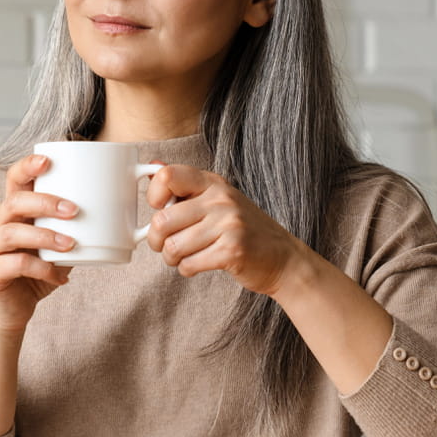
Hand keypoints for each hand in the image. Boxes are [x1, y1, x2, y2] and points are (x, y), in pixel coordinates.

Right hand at [0, 155, 76, 334]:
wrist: (12, 311)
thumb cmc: (38, 273)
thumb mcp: (60, 247)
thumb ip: (77, 230)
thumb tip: (117, 213)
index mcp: (14, 212)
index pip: (14, 180)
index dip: (27, 166)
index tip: (48, 160)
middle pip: (14, 202)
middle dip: (45, 202)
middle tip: (74, 210)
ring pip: (11, 232)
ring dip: (45, 236)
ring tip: (71, 244)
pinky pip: (15, 265)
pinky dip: (42, 269)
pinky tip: (61, 276)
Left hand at [144, 164, 308, 296]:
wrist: (283, 258)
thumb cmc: (244, 230)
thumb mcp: (218, 200)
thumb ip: (186, 186)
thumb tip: (152, 167)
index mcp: (213, 183)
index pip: (167, 176)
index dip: (153, 196)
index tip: (160, 210)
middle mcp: (221, 199)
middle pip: (162, 220)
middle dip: (156, 240)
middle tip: (166, 245)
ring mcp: (228, 224)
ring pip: (172, 247)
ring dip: (172, 258)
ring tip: (185, 256)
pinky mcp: (232, 251)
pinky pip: (188, 264)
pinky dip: (187, 269)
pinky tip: (200, 264)